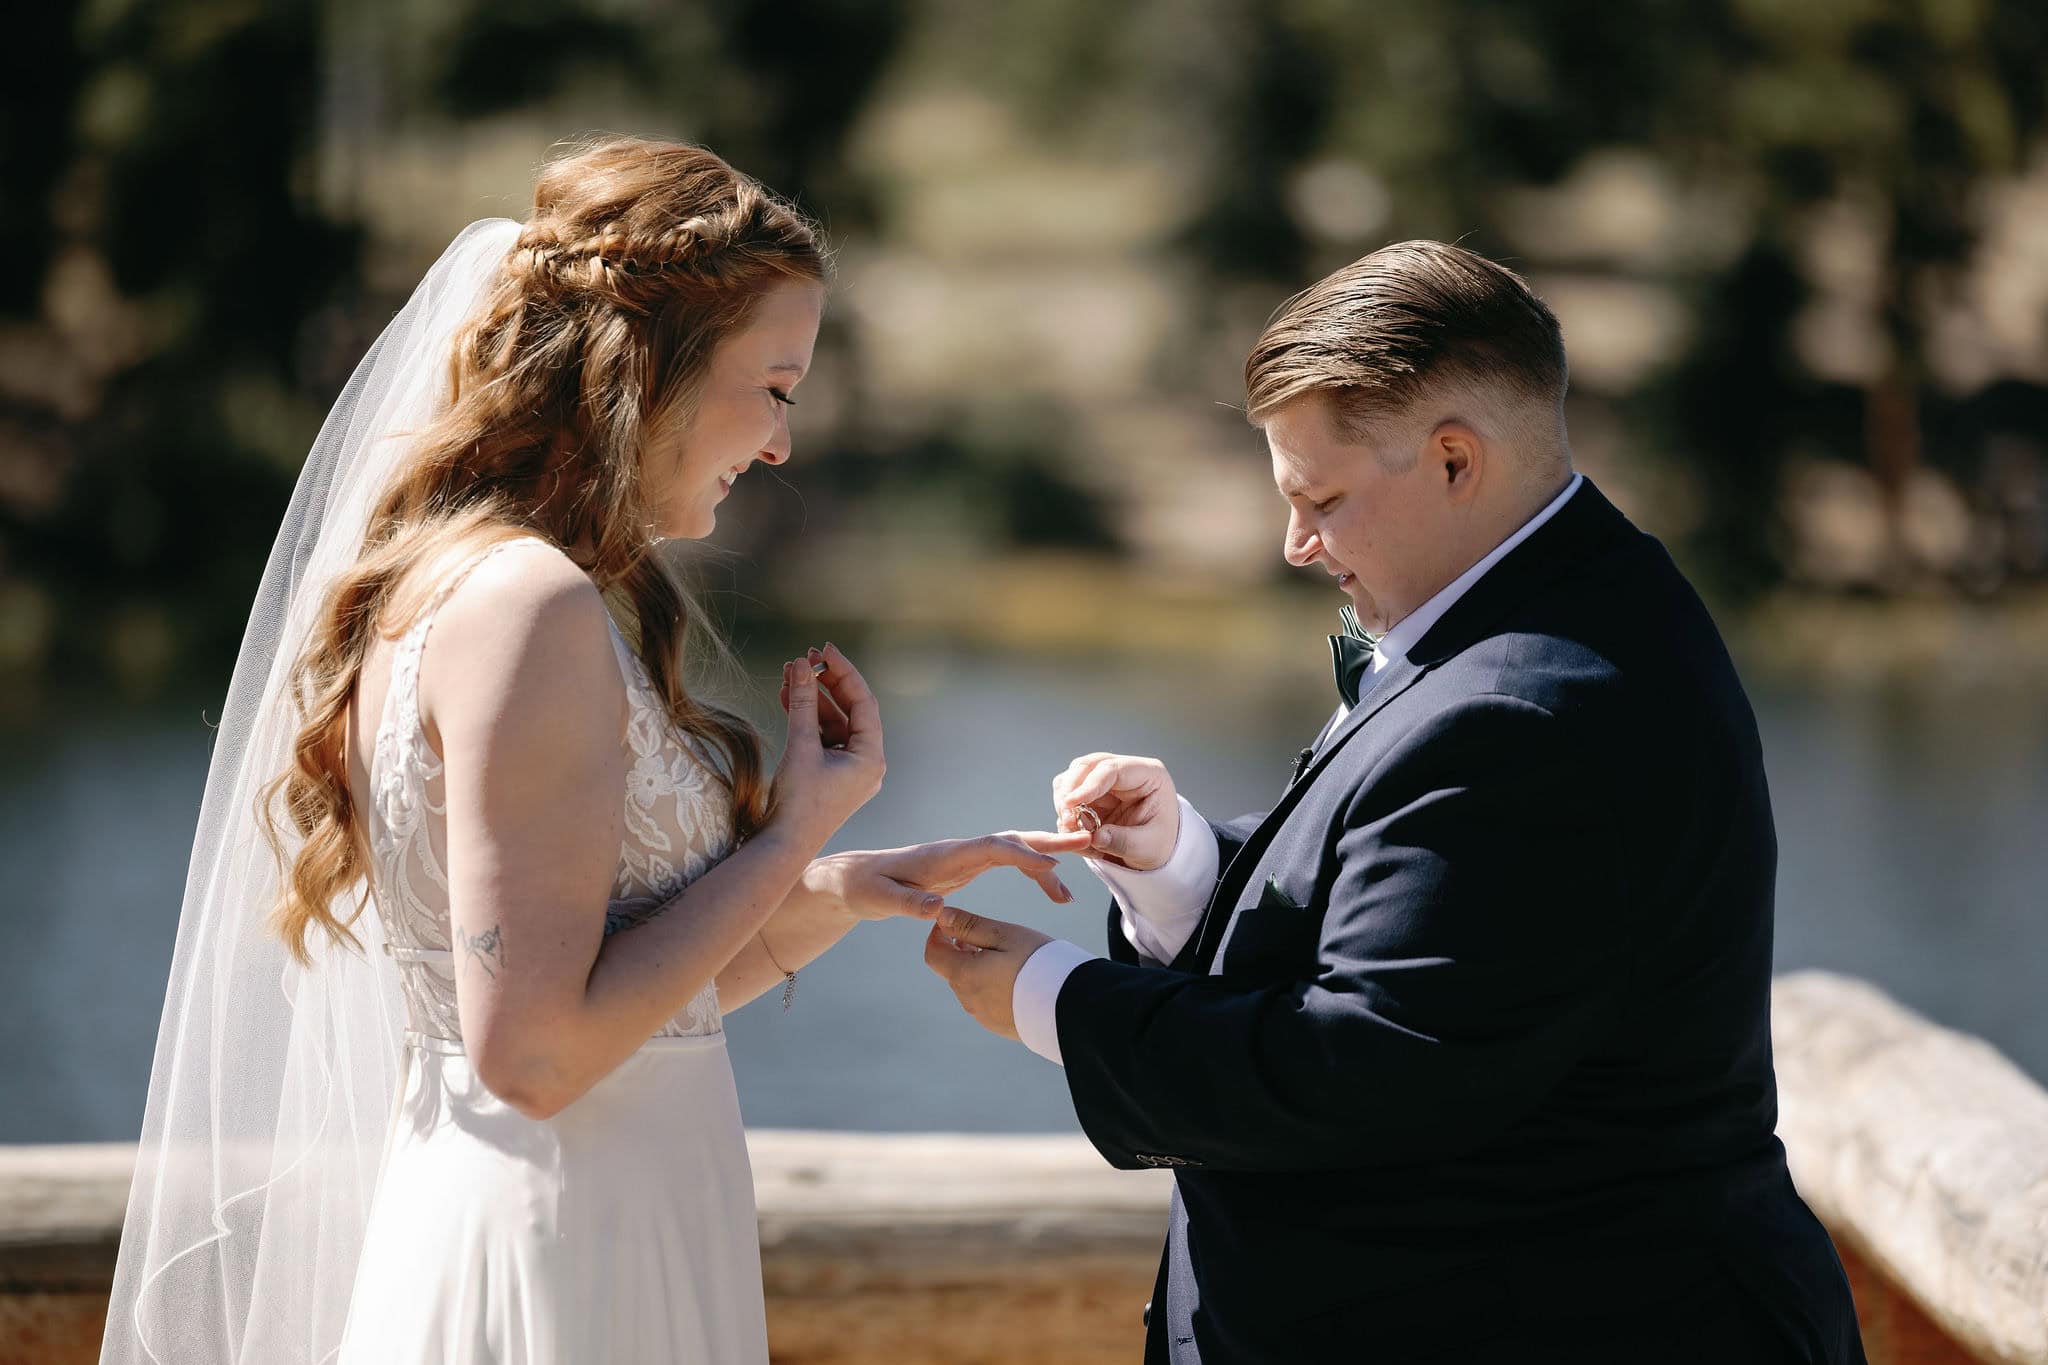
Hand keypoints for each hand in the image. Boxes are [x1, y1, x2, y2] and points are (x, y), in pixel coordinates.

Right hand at [771, 643, 884, 846]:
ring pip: (833, 722)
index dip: (843, 671)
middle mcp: (867, 762)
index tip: (823, 650)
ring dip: (811, 699)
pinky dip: (806, 720)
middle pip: (850, 709)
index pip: (863, 701)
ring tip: (787, 675)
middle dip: (826, 683)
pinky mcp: (833, 776)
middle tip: (803, 658)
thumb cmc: (797, 802)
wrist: (784, 846)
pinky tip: (786, 698)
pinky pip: (824, 739)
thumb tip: (799, 665)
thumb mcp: (800, 747)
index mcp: (871, 757)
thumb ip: (802, 703)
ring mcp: (850, 770)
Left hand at [808, 829, 1094, 923]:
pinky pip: (1008, 863)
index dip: (1021, 854)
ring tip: (1070, 892)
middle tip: (1086, 845)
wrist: (854, 879)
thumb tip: (939, 911)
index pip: (990, 847)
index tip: (1051, 865)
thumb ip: (909, 905)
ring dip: (1045, 862)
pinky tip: (1050, 888)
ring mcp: (965, 857)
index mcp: (944, 857)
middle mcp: (959, 851)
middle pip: (1011, 841)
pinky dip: (1032, 872)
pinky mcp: (967, 868)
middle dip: (1048, 843)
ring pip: (1014, 851)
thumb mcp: (881, 901)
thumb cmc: (865, 888)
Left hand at [922, 907, 1052, 1041]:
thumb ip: (970, 926)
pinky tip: (1018, 978)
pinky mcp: (1000, 1026)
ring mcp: (984, 1016)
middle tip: (988, 936)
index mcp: (964, 975)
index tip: (954, 922)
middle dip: (962, 950)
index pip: (933, 953)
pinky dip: (993, 986)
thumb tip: (942, 916)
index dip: (938, 934)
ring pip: (970, 986)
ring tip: (1008, 956)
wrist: (1071, 1007)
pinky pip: (988, 1002)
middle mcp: (968, 999)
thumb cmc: (1038, 963)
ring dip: (978, 969)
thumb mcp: (1004, 936)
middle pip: (952, 970)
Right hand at [1050, 753, 1179, 870]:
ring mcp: (1105, 782)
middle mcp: (1124, 772)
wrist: (1156, 851)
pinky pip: (1067, 801)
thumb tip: (1095, 837)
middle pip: (1086, 766)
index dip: (1089, 784)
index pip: (1112, 768)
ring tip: (1075, 834)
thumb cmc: (1160, 843)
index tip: (1071, 803)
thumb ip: (1123, 841)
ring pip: (1071, 781)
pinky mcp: (1091, 796)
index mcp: (1148, 774)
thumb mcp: (1148, 847)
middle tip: (1067, 821)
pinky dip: (1066, 819)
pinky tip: (1079, 839)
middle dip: (1070, 792)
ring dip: (1065, 807)